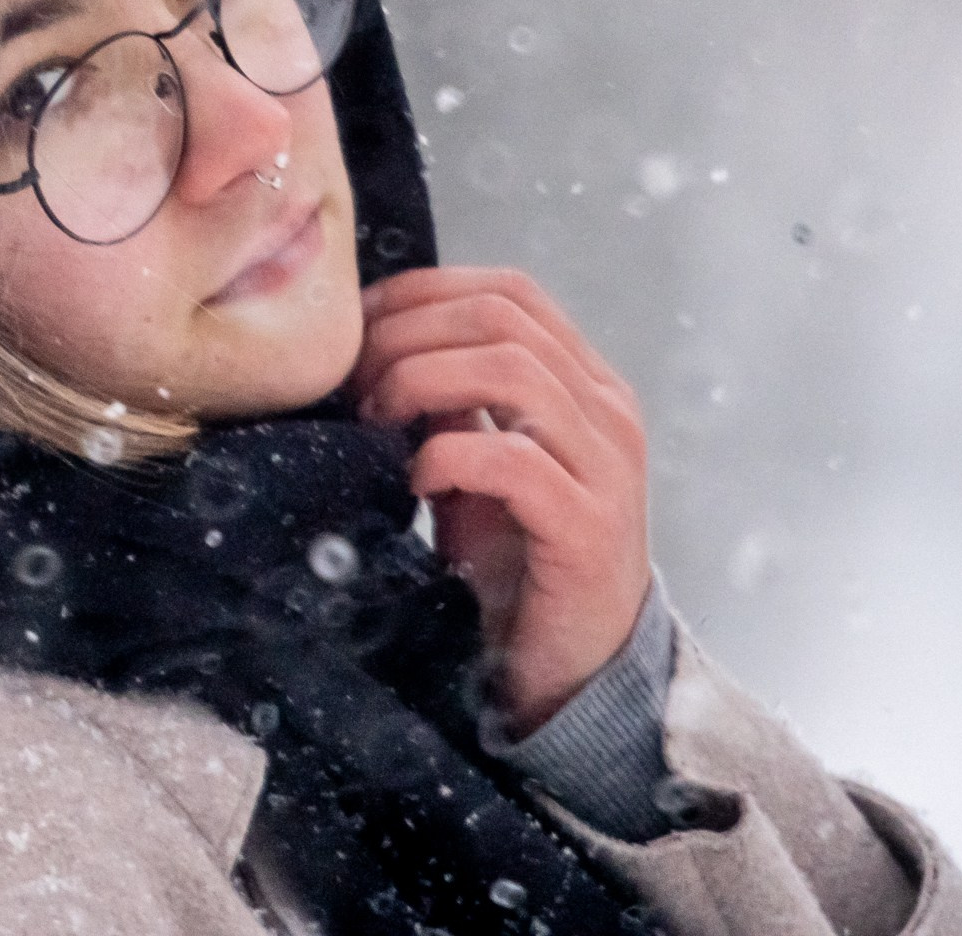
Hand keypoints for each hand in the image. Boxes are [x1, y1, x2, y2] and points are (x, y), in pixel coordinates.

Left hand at [352, 267, 651, 735]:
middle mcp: (607, 413)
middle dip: (407, 335)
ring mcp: (607, 469)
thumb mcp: (470, 463)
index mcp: (583, 384)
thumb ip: (443, 401)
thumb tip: (371, 345)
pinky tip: (414, 481)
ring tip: (377, 422)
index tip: (356, 329)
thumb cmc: (512, 561)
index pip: (508, 292)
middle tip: (355, 383)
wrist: (568, 668)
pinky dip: (446, 456)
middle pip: (501, 317)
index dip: (422, 293)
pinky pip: (512, 461)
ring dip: (420, 382)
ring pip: (511, 370)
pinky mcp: (588, 530)